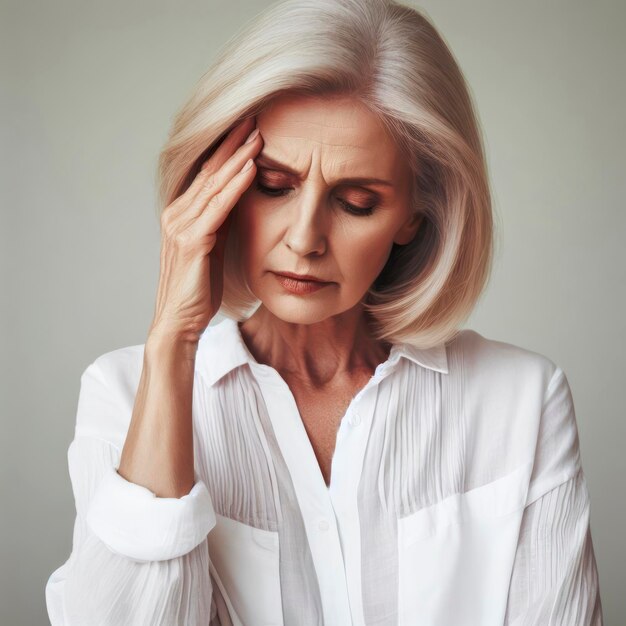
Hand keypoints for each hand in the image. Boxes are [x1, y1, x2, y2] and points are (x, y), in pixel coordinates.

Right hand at [148, 116, 262, 344]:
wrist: (180, 321)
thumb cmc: (199, 288)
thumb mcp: (213, 248)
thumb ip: (221, 223)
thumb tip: (241, 200)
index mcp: (182, 214)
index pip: (208, 175)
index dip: (228, 151)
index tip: (249, 130)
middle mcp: (178, 214)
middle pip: (210, 171)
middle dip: (233, 143)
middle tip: (255, 118)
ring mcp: (182, 226)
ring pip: (214, 184)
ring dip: (238, 157)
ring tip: (258, 134)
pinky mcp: (192, 241)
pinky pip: (218, 207)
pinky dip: (235, 186)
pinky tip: (251, 168)